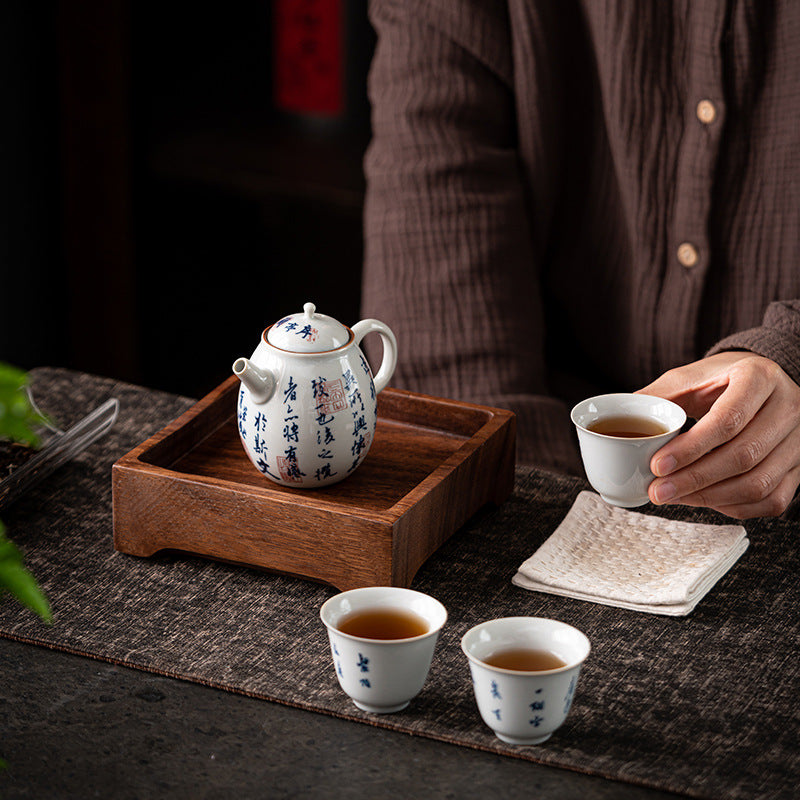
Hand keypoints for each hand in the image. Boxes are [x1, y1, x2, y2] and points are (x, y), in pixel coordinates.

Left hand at [637, 352, 799, 518]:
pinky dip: (734, 507)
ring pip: (759, 483)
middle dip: (694, 480)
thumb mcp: (688, 378)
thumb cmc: (719, 381)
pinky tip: (702, 500)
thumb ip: (658, 397)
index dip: (690, 449)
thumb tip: (622, 416)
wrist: (761, 384)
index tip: (656, 466)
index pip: (727, 420)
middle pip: (743, 455)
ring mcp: (799, 440)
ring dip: (710, 497)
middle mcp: (788, 407)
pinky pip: (772, 499)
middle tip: (657, 491)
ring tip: (673, 497)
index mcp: (759, 377)